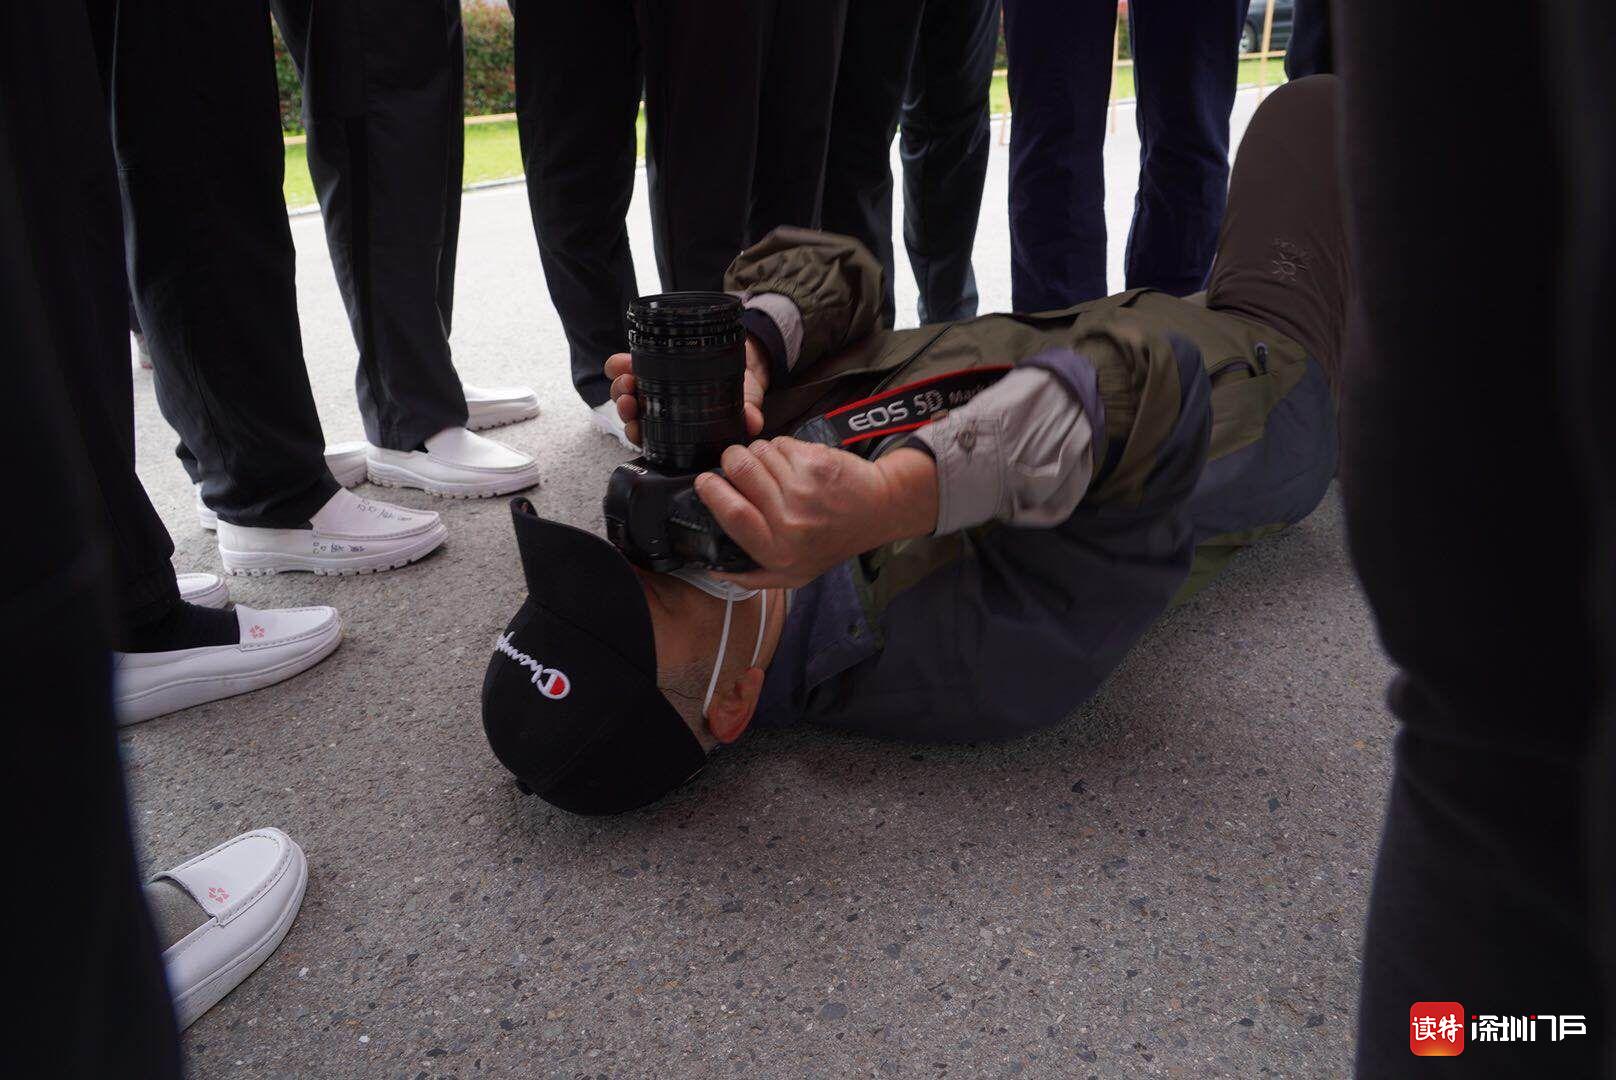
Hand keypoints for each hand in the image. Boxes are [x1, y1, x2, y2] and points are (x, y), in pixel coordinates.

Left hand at [606, 337, 770, 447]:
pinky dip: (618, 365)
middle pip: (631, 415)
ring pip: (623, 393)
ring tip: (627, 378)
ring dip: (620, 387)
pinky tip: (621, 360)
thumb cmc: (738, 391)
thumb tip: (754, 422)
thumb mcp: (746, 401)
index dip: (638, 433)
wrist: (740, 361)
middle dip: (625, 408)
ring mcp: (650, 387)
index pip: (649, 436)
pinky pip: (623, 368)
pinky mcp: (647, 364)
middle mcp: (658, 409)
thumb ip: (747, 413)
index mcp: (676, 426)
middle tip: (630, 400)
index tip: (637, 427)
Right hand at [693, 438, 938, 588]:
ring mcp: (805, 489)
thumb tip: (712, 569)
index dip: (712, 491)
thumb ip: (753, 577)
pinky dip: (780, 447)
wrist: (877, 511)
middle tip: (736, 464)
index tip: (705, 480)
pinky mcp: (817, 463)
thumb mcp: (794, 574)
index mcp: (778, 551)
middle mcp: (791, 522)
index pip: (733, 514)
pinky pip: (781, 443)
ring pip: (759, 451)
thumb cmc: (831, 541)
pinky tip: (792, 462)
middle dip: (731, 459)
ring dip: (758, 453)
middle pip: (740, 471)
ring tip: (771, 467)